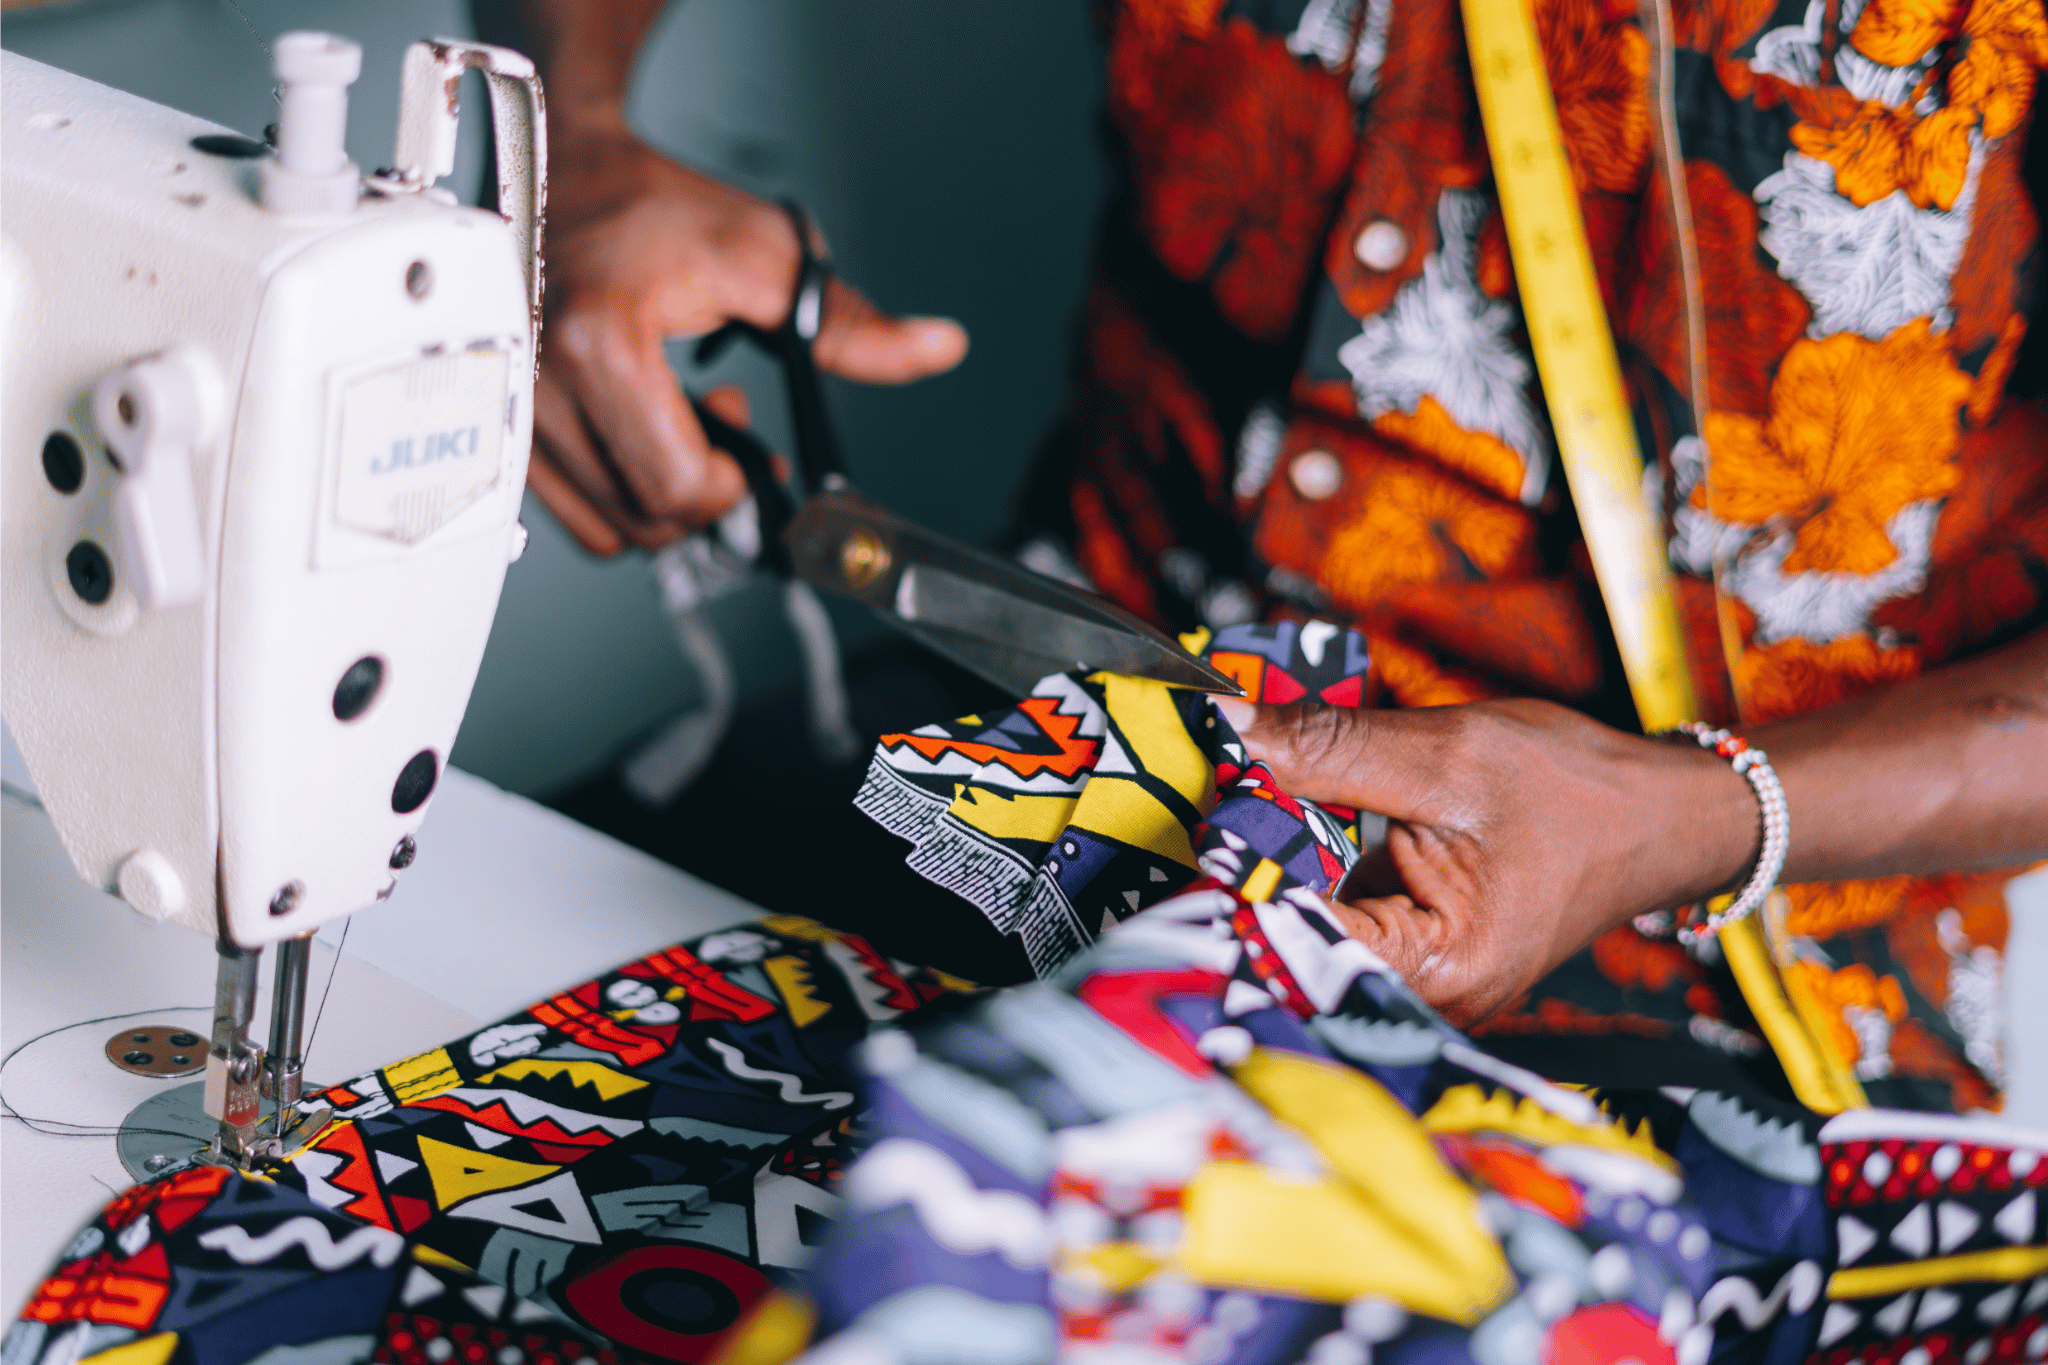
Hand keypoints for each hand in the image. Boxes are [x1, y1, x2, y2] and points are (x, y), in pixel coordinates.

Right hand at [531, 124, 968, 554]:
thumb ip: (847, 321)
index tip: (750, 449)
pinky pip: (571, 508)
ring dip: (659, 493)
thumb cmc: (649, 205)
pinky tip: (638, 431)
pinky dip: (617, 488)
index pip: (672, 485)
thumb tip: (935, 347)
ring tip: (680, 422)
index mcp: (598, 340)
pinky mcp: (498, 423)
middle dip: (704, 491)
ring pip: (606, 526)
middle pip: (643, 519)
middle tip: (725, 423)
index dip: (731, 485)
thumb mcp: (761, 254)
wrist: (562, 171)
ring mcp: (508, 407)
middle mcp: (537, 381)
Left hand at [1216, 696, 1756, 1025]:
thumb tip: (1224, 723)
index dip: (1237, 865)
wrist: (1663, 814)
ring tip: (1237, 791)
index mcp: (1435, 970)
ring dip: (1272, 856)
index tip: (1203, 797)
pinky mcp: (1413, 951)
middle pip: (1290, 936)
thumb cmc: (1577, 789)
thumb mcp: (1446, 754)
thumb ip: (1328, 749)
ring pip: (1306, 921)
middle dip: (1246, 859)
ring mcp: (1416, 980)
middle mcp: (1420, 997)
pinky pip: (1335, 911)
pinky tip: (1284, 812)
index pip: (1290, 934)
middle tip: (1207, 783)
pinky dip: (1308, 860)